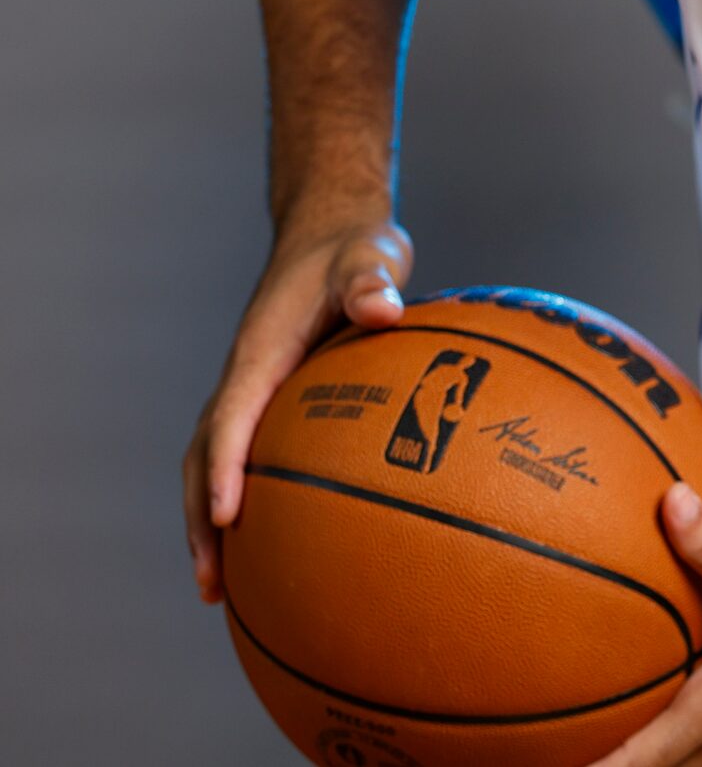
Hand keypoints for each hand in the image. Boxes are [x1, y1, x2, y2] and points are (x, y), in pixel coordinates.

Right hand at [182, 211, 411, 603]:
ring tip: (223, 588)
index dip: (223, 468)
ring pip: (217, 463)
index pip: (231, 417)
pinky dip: (251, 498)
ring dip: (212, 521)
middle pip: (204, 456)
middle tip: (212, 581)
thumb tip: (382, 308)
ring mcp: (257, 389)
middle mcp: (247, 376)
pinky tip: (282, 541)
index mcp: (259, 351)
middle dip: (201, 518)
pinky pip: (251, 455)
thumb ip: (371, 280)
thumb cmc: (351, 248)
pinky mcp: (276, 397)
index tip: (226, 517)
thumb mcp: (366, 255)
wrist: (332, 232)